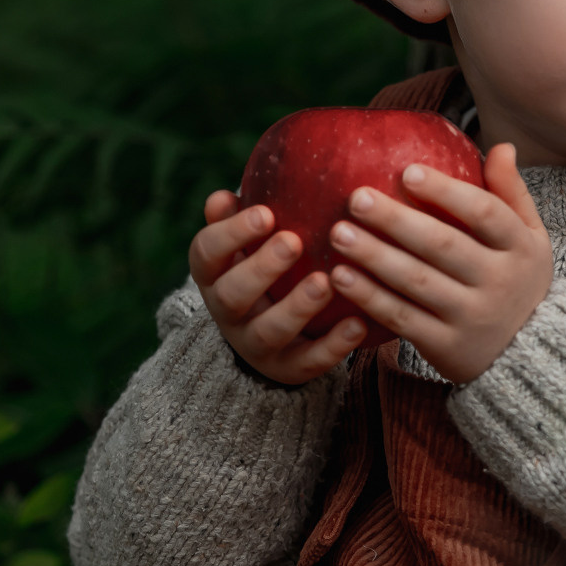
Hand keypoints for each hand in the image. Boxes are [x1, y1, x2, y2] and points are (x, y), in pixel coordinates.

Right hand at [189, 192, 369, 385]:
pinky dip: (334, 345)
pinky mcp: (288, 368)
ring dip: (297, 307)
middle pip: (232, 294)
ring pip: (270, 331)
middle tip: (293, 241)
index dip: (231, 234)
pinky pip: (309, 361)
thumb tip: (221, 197)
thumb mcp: (245, 243)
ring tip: (325, 282)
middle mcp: (227, 311)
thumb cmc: (261, 266)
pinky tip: (358, 324)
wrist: (268, 334)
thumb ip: (236, 219)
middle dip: (262, 268)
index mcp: (214, 274)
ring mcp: (256, 344)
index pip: (207, 252)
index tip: (266, 213)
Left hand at [324, 143, 552, 383]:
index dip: (447, 192)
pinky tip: (340, 276)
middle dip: (397, 221)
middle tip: (356, 198)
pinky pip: (402, 318)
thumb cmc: (519, 281)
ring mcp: (471, 317)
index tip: (408, 172)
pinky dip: (370, 298)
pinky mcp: (446, 346)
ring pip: (417, 282)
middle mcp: (498, 282)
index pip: (485, 214)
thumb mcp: (530, 238)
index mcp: (520, 247)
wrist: (528, 355)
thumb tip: (501, 147)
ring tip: (339, 233)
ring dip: (375, 257)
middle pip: (444, 246)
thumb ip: (512, 193)